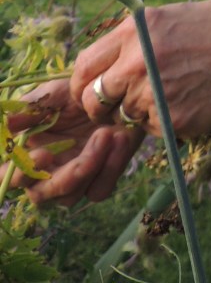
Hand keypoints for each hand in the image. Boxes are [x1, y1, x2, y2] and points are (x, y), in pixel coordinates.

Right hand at [7, 80, 142, 205]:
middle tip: (95, 140)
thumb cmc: (78, 93)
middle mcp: (44, 172)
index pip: (7, 175)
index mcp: (26, 152)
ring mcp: (71, 181)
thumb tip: (6, 121)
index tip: (45, 153)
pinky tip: (120, 139)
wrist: (115, 93)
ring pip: (71, 197)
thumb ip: (31, 107)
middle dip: (68, 174)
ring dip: (93, 165)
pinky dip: (111, 167)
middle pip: (42, 195)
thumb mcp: (55, 93)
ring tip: (108, 132)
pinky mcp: (97, 181)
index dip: (21, 172)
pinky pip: (99, 191)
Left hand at [71, 0, 210, 138]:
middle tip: (115, 107)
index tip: (86, 92)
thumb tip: (104, 54)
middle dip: (100, 107)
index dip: (81, 84)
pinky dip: (162, 121)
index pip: (83, 65)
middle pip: (94, 97)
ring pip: (124, 115)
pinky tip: (184, 102)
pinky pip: (150, 128)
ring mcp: (151, 93)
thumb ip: (135, 35)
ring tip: (167, 94)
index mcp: (134, 32)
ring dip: (138, 111)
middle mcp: (136, 61)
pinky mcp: (168, 119)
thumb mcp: (169, 15)